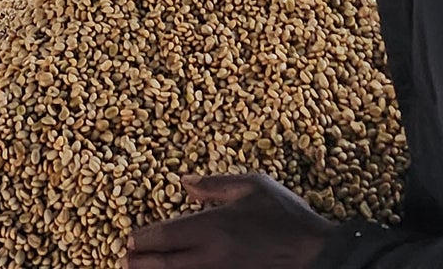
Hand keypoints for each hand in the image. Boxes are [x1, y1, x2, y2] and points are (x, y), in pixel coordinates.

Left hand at [126, 174, 334, 268]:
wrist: (316, 255)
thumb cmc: (287, 217)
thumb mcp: (254, 186)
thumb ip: (216, 185)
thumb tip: (185, 182)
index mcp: (212, 226)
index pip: (162, 236)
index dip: (141, 239)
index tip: (130, 238)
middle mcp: (209, 255)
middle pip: (160, 264)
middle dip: (138, 262)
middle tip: (126, 258)